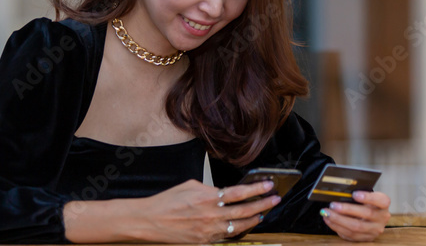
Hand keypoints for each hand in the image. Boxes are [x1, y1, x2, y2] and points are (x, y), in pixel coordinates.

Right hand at [137, 178, 280, 242]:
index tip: (269, 185)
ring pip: (238, 226)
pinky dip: (237, 231)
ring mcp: (208, 231)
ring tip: (263, 213)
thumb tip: (225, 192)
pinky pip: (225, 237)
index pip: (240, 193)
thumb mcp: (191, 186)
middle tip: (275, 199)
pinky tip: (244, 225)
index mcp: (208, 197)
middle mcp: (211, 215)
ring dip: (253, 219)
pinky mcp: (204, 242)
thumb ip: (211, 189)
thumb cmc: (168, 201)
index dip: (257, 189)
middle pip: (244, 210)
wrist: (150, 221)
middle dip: (263, 204)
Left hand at [320, 190, 390, 241]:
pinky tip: (329, 220)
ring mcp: (375, 230)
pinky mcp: (366, 238)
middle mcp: (382, 218)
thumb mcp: (367, 195)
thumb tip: (341, 192)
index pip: (380, 200)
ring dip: (338, 220)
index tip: (354, 194)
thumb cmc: (367, 202)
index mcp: (384, 204)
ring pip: (356, 227)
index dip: (368, 197)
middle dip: (347, 209)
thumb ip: (358, 194)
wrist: (373, 216)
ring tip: (327, 213)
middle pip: (366, 214)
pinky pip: (350, 235)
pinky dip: (337, 227)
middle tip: (333, 205)